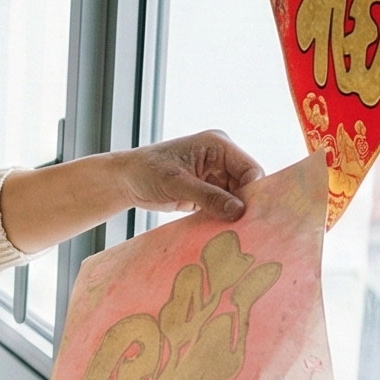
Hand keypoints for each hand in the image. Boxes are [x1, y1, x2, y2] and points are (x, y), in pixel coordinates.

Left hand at [0, 130, 260, 253]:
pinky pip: (224, 205)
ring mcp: (216, 174)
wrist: (124, 180)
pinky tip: (223, 232)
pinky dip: (224, 217)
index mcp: (219, 145)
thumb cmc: (146, 172)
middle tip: (248, 231)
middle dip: (246, 206)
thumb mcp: (177, 184)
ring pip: (237, 198)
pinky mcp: (208, 190)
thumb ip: (208, 196)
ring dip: (235, 215)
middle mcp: (222, 157)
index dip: (255, 193)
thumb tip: (238, 211)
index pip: (251, 169)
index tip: (252, 217)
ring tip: (236, 234)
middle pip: (247, 185)